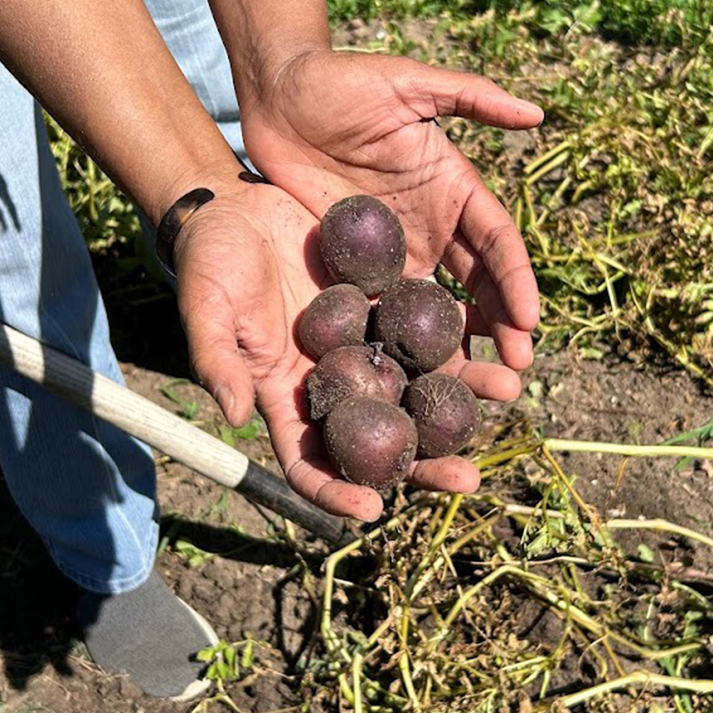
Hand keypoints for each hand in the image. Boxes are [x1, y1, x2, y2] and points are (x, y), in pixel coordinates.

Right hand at [173, 182, 518, 521]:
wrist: (235, 202)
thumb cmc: (209, 258)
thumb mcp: (206, 305)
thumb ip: (216, 359)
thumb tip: (234, 415)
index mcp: (286, 396)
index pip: (309, 460)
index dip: (334, 490)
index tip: (371, 510)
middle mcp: (333, 380)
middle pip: (382, 438)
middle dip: (425, 464)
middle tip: (469, 480)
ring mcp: (363, 343)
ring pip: (418, 385)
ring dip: (461, 397)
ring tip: (507, 392)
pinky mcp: (385, 303)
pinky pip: (429, 329)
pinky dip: (462, 339)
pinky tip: (499, 340)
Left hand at [240, 51, 543, 370]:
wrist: (278, 94)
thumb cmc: (343, 81)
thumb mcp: (408, 83)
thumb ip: (471, 96)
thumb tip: (537, 114)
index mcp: (455, 192)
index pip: (497, 246)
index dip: (516, 283)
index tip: (531, 323)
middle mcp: (433, 230)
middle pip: (475, 289)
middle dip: (499, 331)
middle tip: (514, 375)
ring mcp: (394, 255)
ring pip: (433, 311)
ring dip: (456, 351)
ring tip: (475, 392)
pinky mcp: (353, 270)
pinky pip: (379, 312)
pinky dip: (399, 346)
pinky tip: (409, 381)